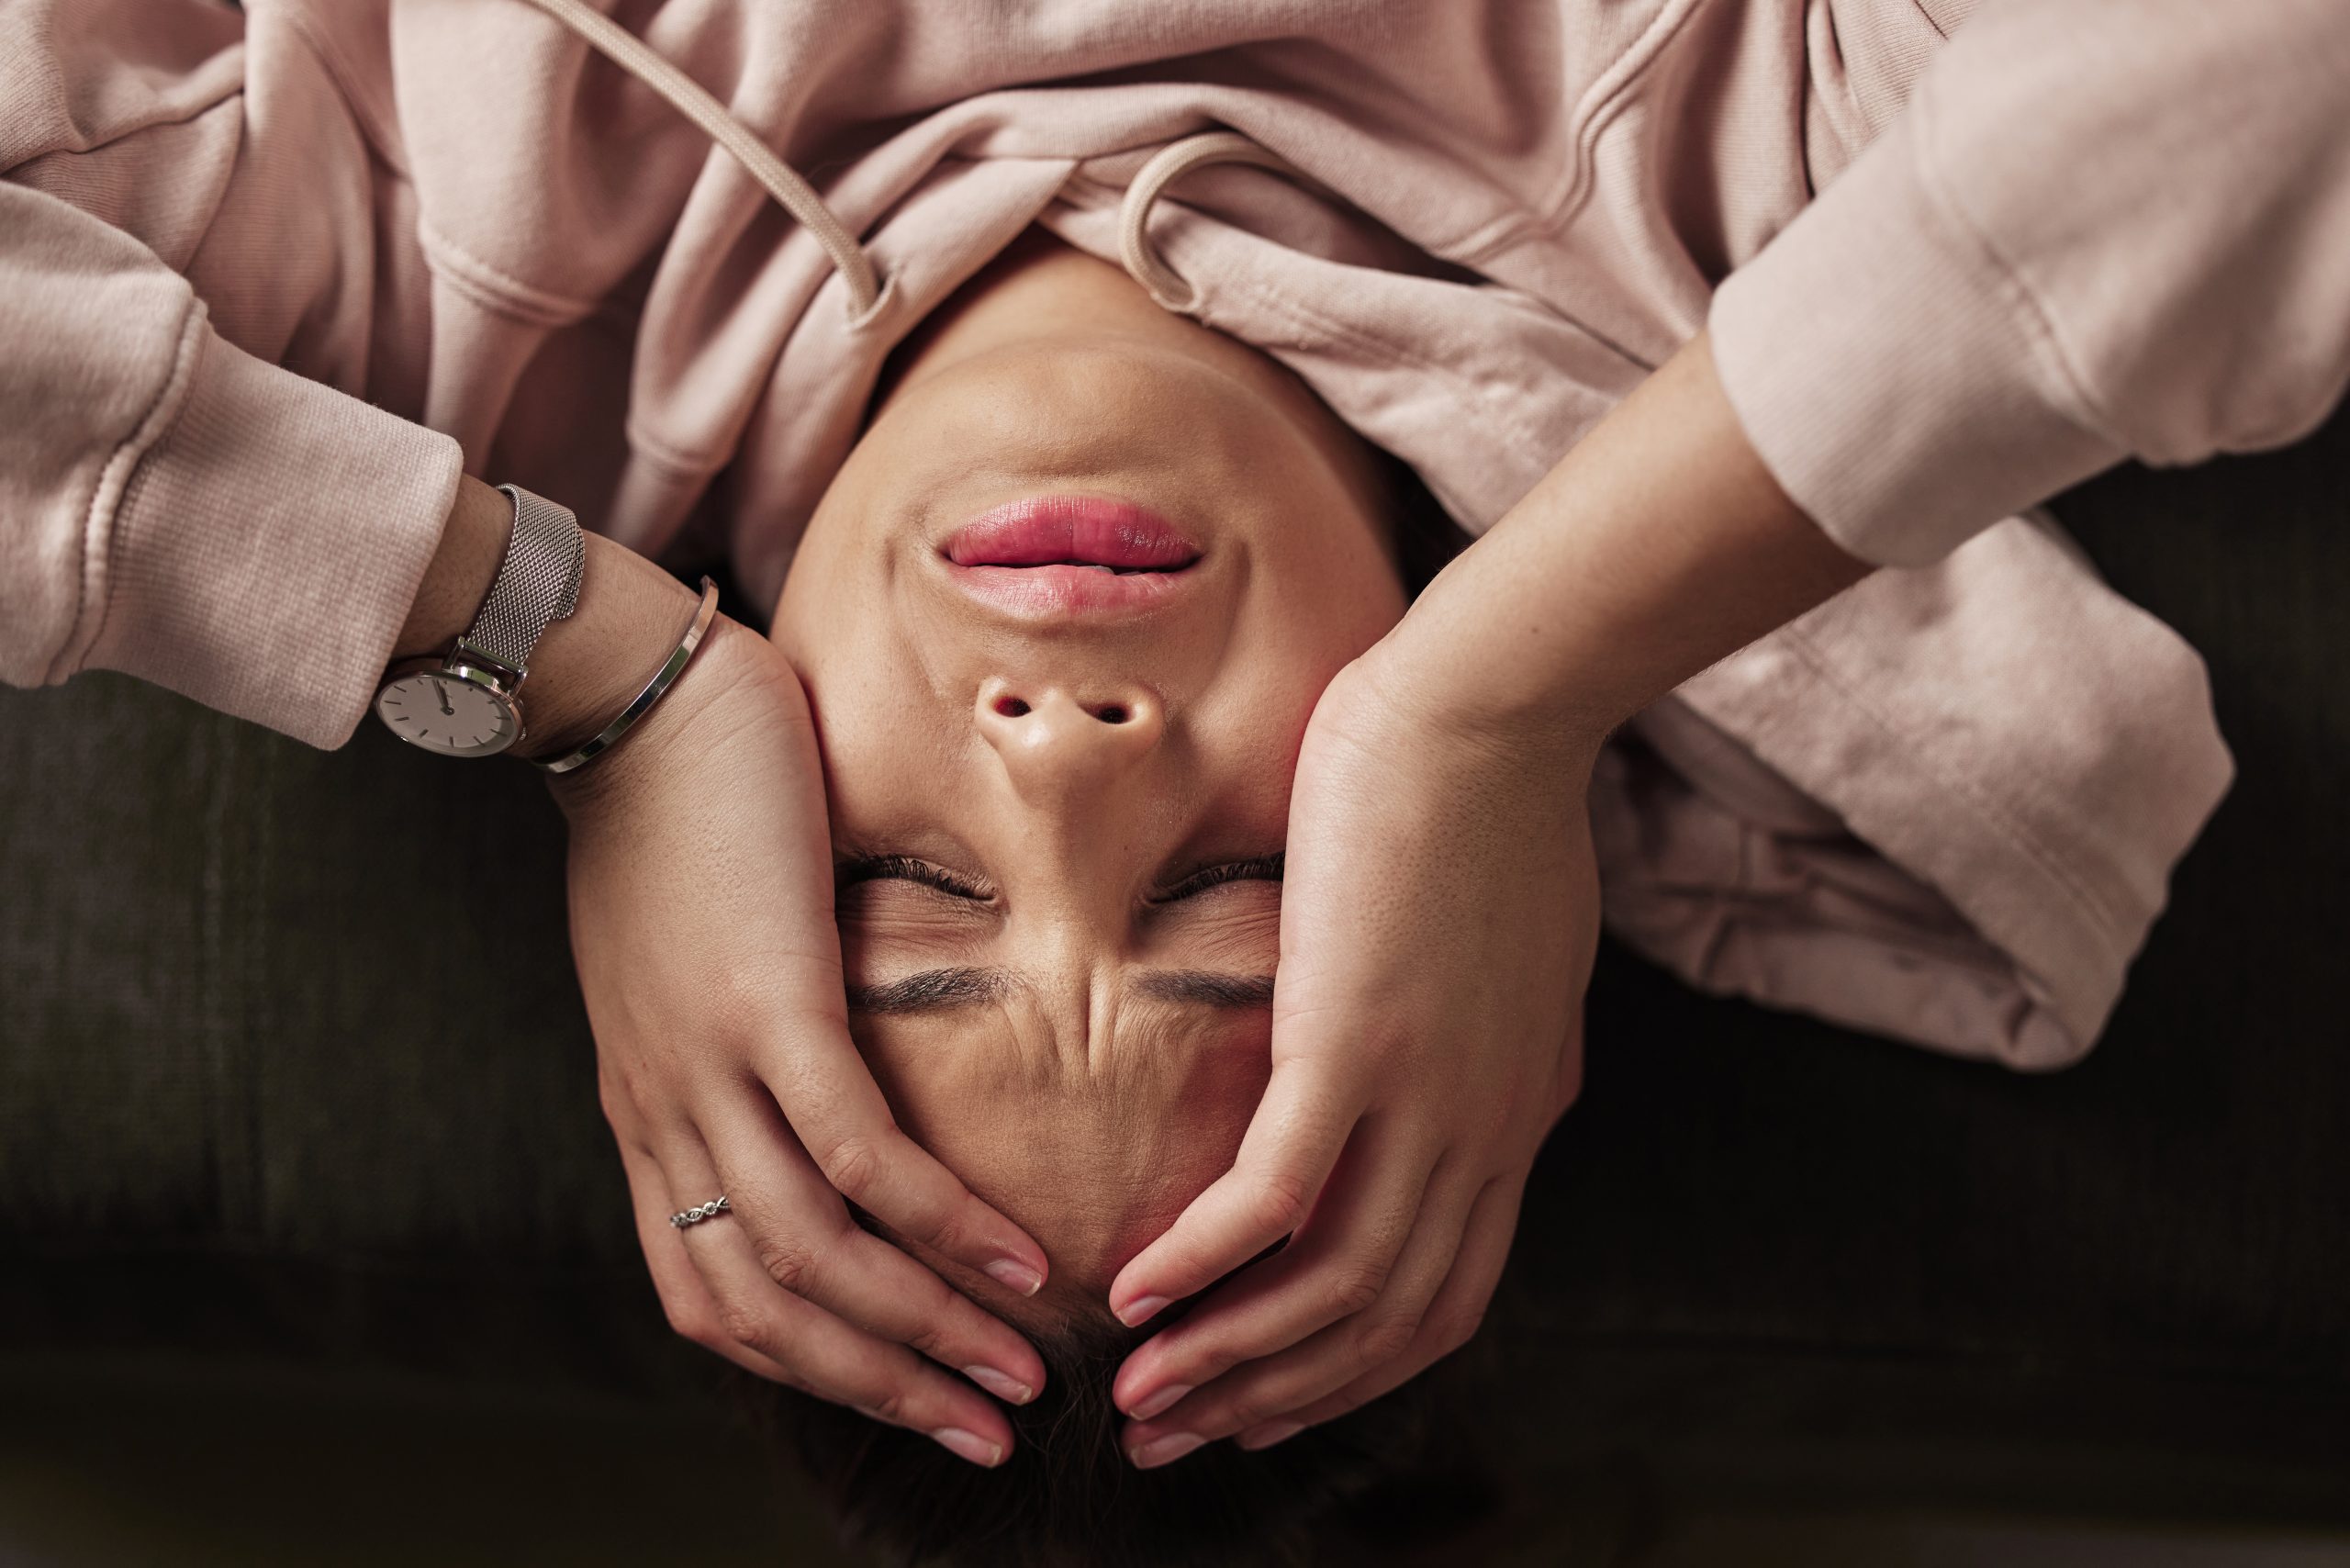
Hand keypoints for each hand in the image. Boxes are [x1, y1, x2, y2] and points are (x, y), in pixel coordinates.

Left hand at [551, 617, 1052, 1467]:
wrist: (617, 693)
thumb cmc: (666, 804)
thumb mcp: (682, 950)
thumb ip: (735, 1025)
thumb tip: (819, 1062)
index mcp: (648, 1109)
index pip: (710, 1293)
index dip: (810, 1364)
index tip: (904, 1390)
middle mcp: (667, 1113)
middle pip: (764, 1308)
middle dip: (882, 1387)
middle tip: (986, 1433)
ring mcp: (708, 1066)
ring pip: (811, 1256)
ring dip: (923, 1334)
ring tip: (1019, 1376)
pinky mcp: (764, 1005)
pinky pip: (854, 1152)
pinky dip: (935, 1223)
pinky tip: (1011, 1260)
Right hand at [1104, 644, 1594, 1463]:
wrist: (1499, 707)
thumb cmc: (1494, 795)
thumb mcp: (1518, 953)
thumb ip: (1494, 1038)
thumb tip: (1462, 1066)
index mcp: (1515, 1117)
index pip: (1438, 1294)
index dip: (1347, 1369)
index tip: (1261, 1394)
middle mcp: (1481, 1135)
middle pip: (1383, 1324)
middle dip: (1275, 1399)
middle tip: (1175, 1435)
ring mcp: (1426, 1098)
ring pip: (1329, 1291)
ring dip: (1227, 1361)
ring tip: (1139, 1396)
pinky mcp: (1357, 1046)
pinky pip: (1273, 1197)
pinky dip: (1202, 1261)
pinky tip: (1135, 1288)